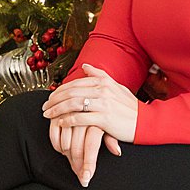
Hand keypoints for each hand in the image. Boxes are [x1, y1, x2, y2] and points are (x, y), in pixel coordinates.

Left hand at [43, 64, 139, 185]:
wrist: (145, 122)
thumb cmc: (130, 107)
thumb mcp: (116, 86)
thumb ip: (100, 75)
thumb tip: (85, 66)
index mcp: (104, 81)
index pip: (75, 83)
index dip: (60, 90)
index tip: (50, 97)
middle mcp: (103, 90)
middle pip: (71, 92)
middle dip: (54, 100)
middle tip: (44, 107)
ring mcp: (103, 104)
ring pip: (73, 104)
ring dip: (57, 110)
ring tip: (48, 115)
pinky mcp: (104, 119)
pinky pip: (80, 118)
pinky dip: (67, 121)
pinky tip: (60, 123)